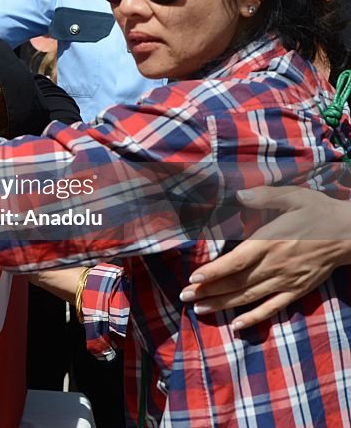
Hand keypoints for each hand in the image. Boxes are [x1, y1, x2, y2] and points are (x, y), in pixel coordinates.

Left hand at [181, 186, 350, 329]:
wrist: (350, 234)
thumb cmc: (318, 212)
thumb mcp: (294, 197)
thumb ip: (265, 196)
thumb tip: (239, 194)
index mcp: (270, 242)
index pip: (236, 261)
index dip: (214, 271)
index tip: (193, 278)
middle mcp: (275, 265)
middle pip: (236, 282)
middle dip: (208, 291)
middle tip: (184, 297)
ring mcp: (286, 281)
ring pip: (249, 297)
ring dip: (223, 304)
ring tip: (199, 310)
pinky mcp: (296, 291)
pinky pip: (272, 308)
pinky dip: (253, 318)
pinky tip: (235, 325)